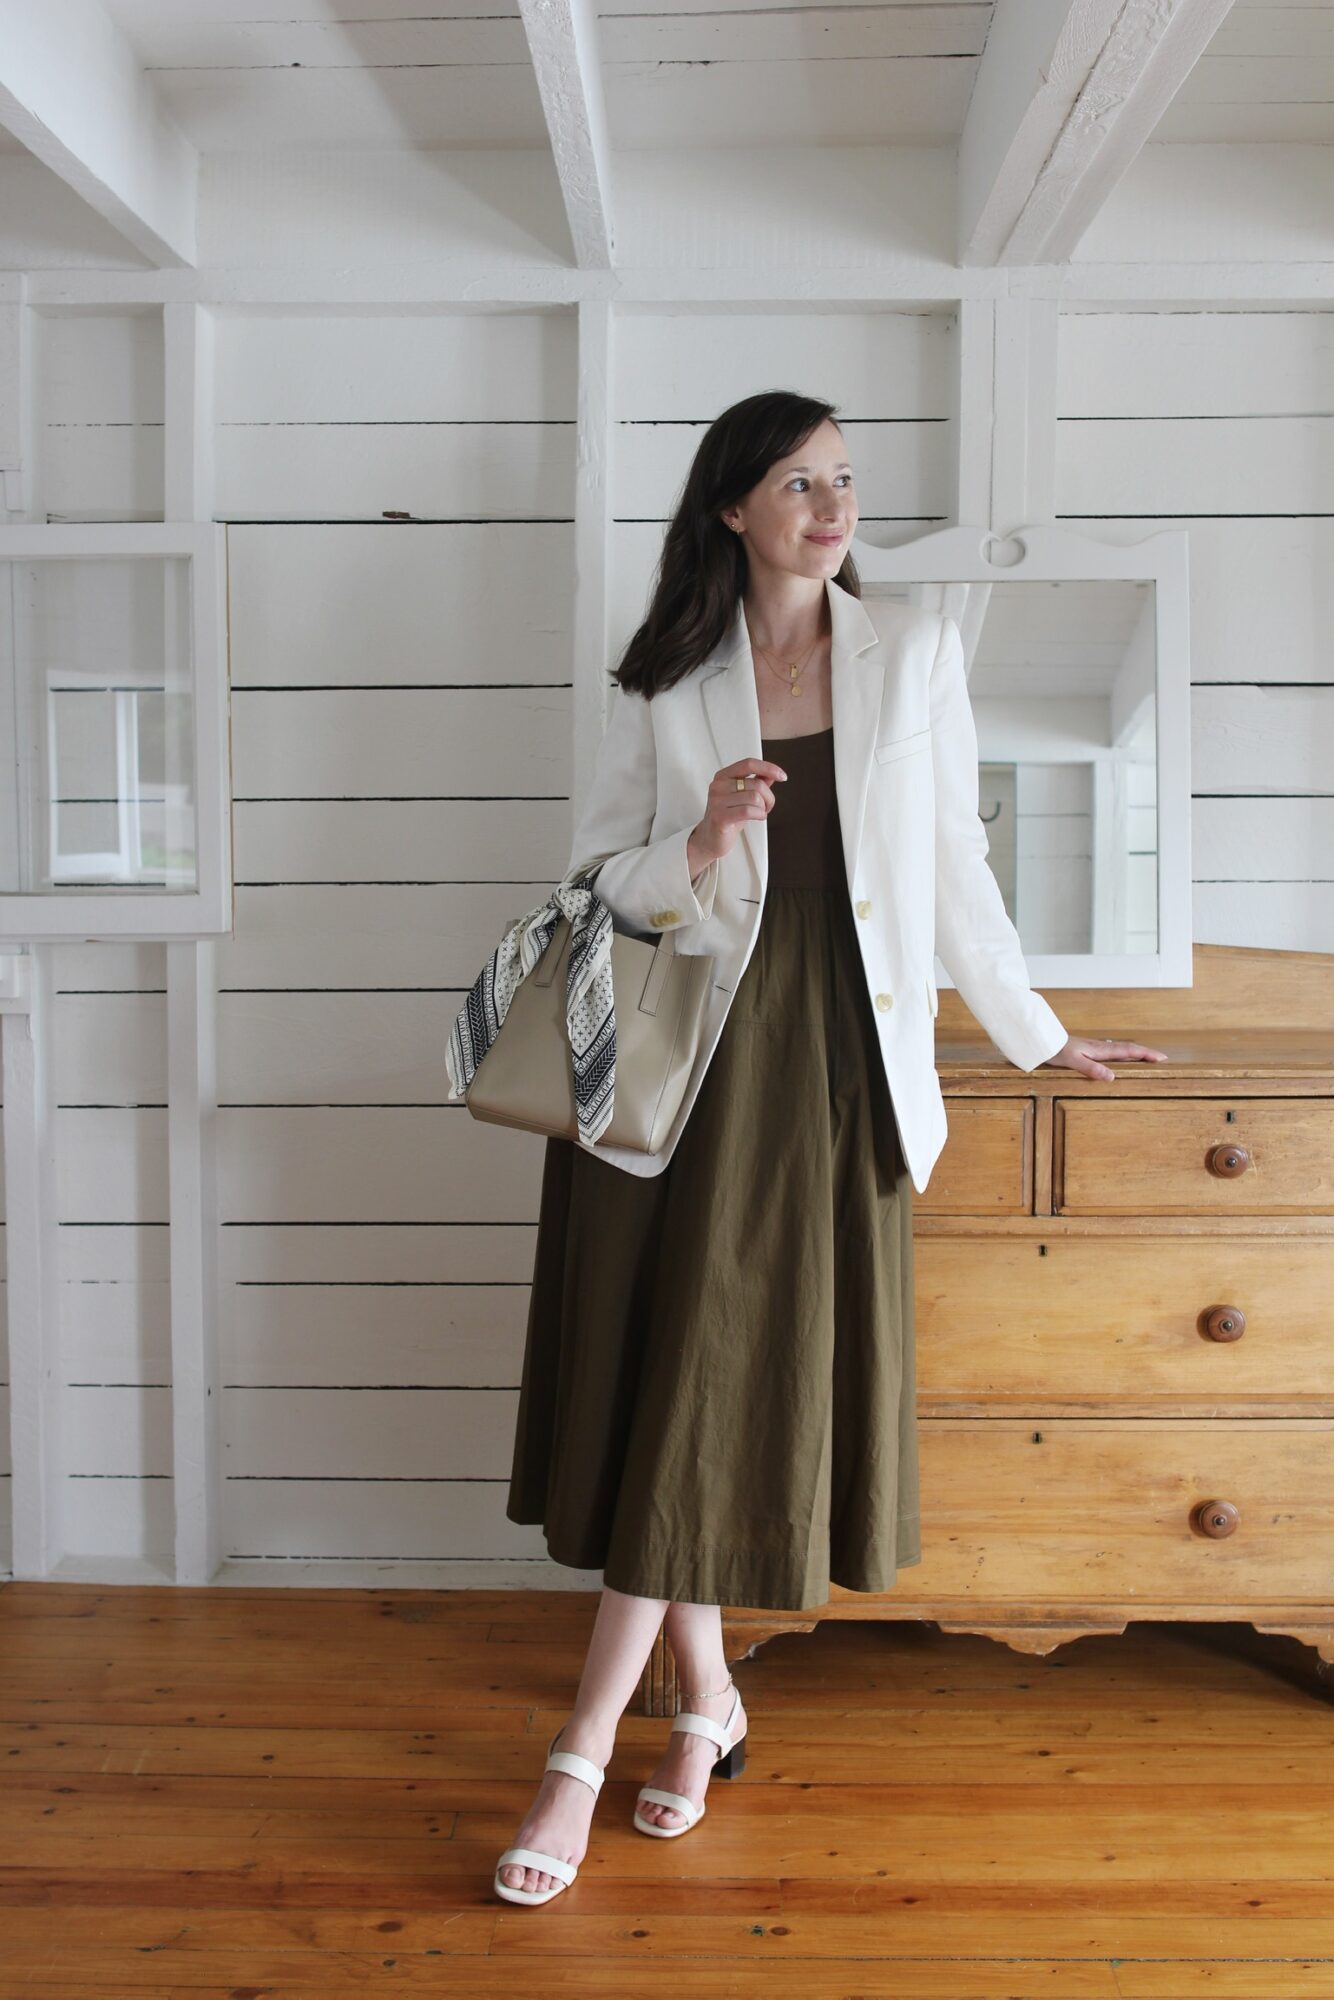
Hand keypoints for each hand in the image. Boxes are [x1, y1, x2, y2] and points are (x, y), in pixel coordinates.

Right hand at [687, 755, 787, 869]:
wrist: (710, 838)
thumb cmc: (727, 816)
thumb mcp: (742, 796)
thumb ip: (755, 783)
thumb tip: (771, 774)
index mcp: (723, 776)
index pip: (749, 764)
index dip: (768, 768)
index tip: (782, 775)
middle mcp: (718, 786)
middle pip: (756, 784)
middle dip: (769, 797)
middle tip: (767, 806)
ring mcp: (717, 801)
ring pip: (755, 798)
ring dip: (764, 808)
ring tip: (759, 813)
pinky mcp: (720, 816)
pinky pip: (748, 810)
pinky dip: (759, 814)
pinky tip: (758, 817)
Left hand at [1042, 1035, 1170, 1082]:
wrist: (1043, 1041)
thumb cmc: (1057, 1051)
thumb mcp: (1074, 1062)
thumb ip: (1092, 1069)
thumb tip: (1112, 1077)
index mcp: (1101, 1050)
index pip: (1128, 1051)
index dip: (1146, 1054)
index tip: (1162, 1058)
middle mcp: (1101, 1047)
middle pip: (1129, 1049)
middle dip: (1146, 1053)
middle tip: (1162, 1058)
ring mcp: (1096, 1048)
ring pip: (1121, 1049)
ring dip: (1136, 1053)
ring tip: (1148, 1058)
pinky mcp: (1090, 1050)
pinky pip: (1112, 1052)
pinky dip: (1123, 1055)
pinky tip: (1122, 1059)